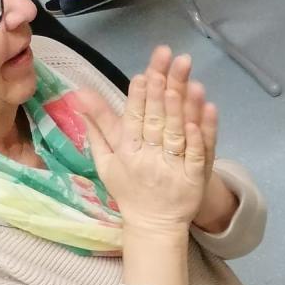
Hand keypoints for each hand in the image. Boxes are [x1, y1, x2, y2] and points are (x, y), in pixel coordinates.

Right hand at [75, 50, 212, 235]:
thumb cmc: (129, 189)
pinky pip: (199, 154)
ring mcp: (174, 168)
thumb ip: (97, 127)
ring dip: (182, 106)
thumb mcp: (106, 161)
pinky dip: (202, 134)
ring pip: (177, 133)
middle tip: (170, 60)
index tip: (143, 74)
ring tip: (187, 80)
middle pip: (156, 119)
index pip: (132, 118)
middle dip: (162, 88)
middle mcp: (150, 158)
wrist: (153, 224)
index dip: (138, 96)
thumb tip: (78, 94)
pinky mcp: (195, 178)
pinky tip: (206, 111)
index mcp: (128, 152)